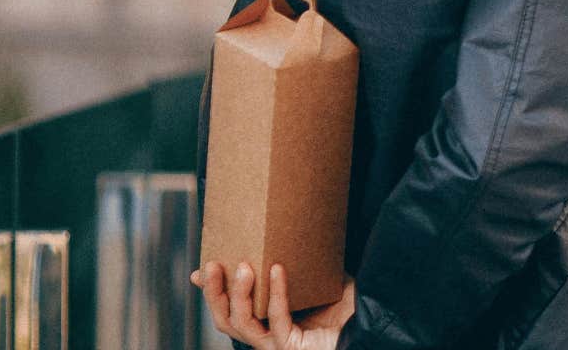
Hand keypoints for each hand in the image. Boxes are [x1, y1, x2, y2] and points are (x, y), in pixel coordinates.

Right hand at [193, 262, 355, 349]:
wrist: (368, 328)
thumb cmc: (346, 308)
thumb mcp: (317, 279)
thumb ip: (302, 262)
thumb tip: (292, 230)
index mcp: (266, 321)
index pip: (230, 309)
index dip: (211, 292)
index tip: (199, 270)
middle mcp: (266, 335)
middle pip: (226, 319)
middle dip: (214, 292)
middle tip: (212, 263)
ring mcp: (276, 343)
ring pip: (241, 324)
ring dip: (238, 294)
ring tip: (243, 265)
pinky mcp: (290, 346)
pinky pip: (276, 319)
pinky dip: (275, 293)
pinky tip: (277, 270)